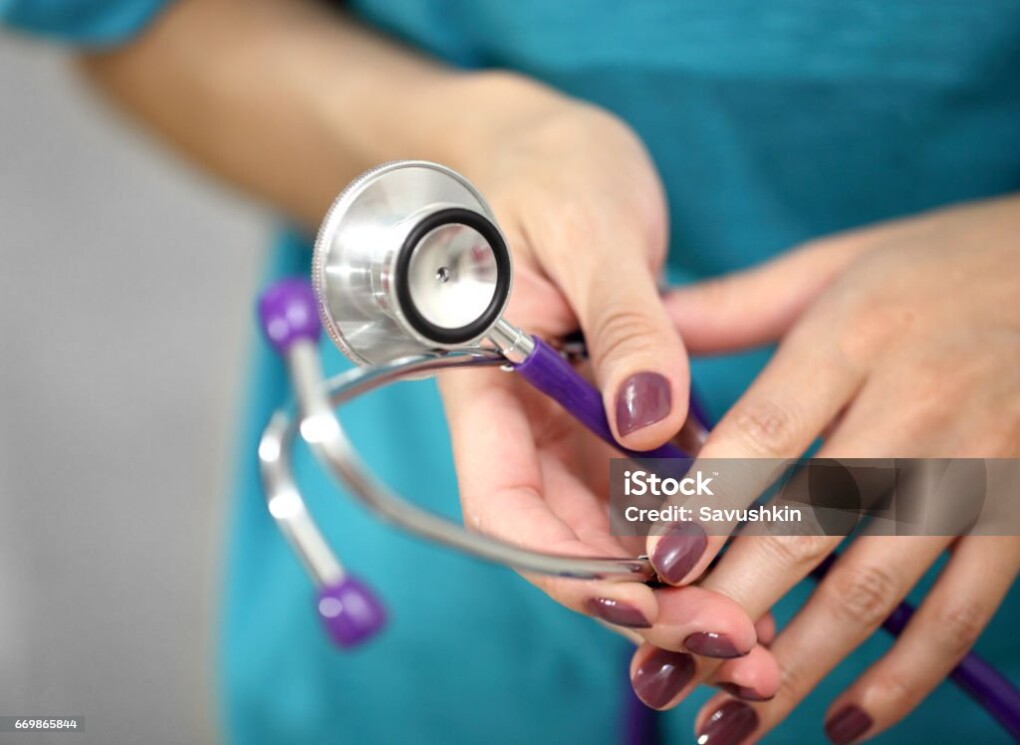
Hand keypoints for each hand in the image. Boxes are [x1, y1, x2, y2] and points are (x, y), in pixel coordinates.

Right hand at [437, 74, 778, 694]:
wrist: (551, 150)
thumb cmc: (549, 170)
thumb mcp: (589, 231)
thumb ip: (624, 326)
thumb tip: (651, 425)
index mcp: (486, 386)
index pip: (501, 508)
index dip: (562, 572)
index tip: (644, 604)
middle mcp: (523, 422)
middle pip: (564, 541)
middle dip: (642, 600)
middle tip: (735, 641)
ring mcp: (570, 424)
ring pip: (613, 529)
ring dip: (678, 581)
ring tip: (757, 626)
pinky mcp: (615, 413)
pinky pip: (652, 485)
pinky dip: (698, 524)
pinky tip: (753, 550)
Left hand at [637, 195, 1019, 740]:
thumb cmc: (939, 262)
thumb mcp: (834, 263)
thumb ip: (733, 307)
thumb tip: (640, 343)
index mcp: (856, 334)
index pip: (769, 432)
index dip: (709, 505)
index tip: (654, 567)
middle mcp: (918, 404)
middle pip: (813, 523)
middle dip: (734, 604)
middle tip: (665, 667)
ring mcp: (978, 466)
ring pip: (880, 584)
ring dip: (800, 663)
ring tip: (729, 722)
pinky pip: (966, 610)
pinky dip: (907, 675)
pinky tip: (844, 721)